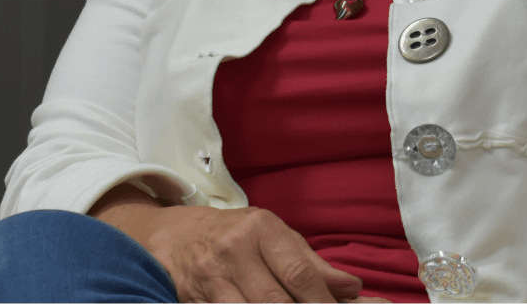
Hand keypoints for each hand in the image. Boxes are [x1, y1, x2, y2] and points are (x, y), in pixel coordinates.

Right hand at [93, 184, 382, 302]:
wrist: (172, 235)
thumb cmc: (236, 235)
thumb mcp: (276, 236)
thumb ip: (314, 263)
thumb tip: (354, 288)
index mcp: (261, 230)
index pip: (299, 273)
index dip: (323, 301)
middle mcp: (234, 252)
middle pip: (275, 301)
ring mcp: (210, 279)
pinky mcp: (194, 300)